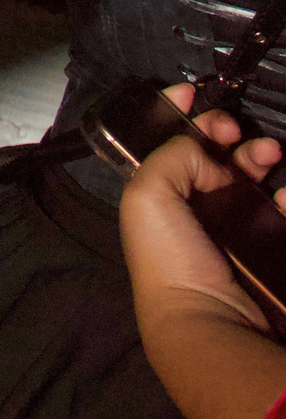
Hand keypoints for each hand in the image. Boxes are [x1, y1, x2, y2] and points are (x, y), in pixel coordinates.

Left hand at [120, 83, 285, 336]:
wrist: (216, 325)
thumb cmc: (171, 263)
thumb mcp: (147, 193)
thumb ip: (172, 153)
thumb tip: (210, 153)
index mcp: (160, 198)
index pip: (170, 145)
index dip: (182, 113)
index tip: (195, 93)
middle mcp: (196, 211)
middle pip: (218, 154)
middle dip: (228, 132)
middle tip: (233, 130)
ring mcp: (238, 232)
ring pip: (255, 176)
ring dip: (260, 154)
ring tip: (268, 154)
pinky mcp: (272, 250)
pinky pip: (284, 210)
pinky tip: (282, 196)